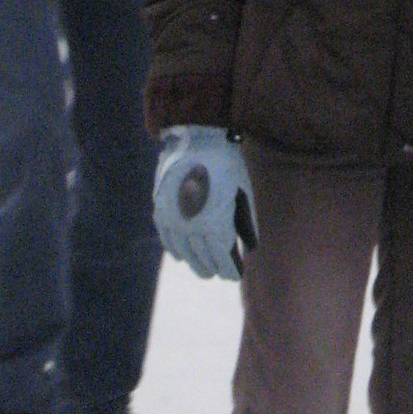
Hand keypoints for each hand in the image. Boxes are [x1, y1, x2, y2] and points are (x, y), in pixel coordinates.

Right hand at [153, 126, 256, 279]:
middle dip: (213, 267)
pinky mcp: (161, 210)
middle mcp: (191, 228)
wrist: (196, 138)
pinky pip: (167, 238)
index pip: (222, 260)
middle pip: (203, 259)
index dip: (229, 270)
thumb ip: (245, 222)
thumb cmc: (226, 165)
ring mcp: (173, 220)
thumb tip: (251, 248)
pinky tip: (180, 255)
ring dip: (194, 262)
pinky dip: (174, 249)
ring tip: (203, 268)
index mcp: (214, 225)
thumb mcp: (243, 192)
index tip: (235, 275)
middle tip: (219, 273)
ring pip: (184, 253)